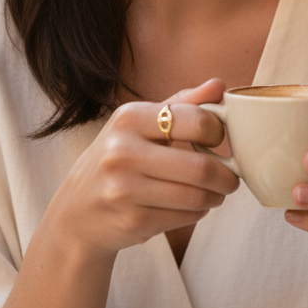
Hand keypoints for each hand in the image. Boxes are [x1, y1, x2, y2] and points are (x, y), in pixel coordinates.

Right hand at [43, 78, 240, 261]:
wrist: (78, 209)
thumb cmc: (118, 159)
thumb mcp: (139, 124)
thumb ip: (181, 103)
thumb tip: (220, 85)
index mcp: (128, 118)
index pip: (196, 121)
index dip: (218, 133)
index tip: (218, 141)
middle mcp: (122, 151)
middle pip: (201, 166)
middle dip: (226, 176)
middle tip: (228, 178)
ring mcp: (125, 189)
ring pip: (197, 196)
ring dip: (215, 196)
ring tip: (212, 192)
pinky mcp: (133, 222)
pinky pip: (186, 217)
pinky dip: (198, 212)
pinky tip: (189, 206)